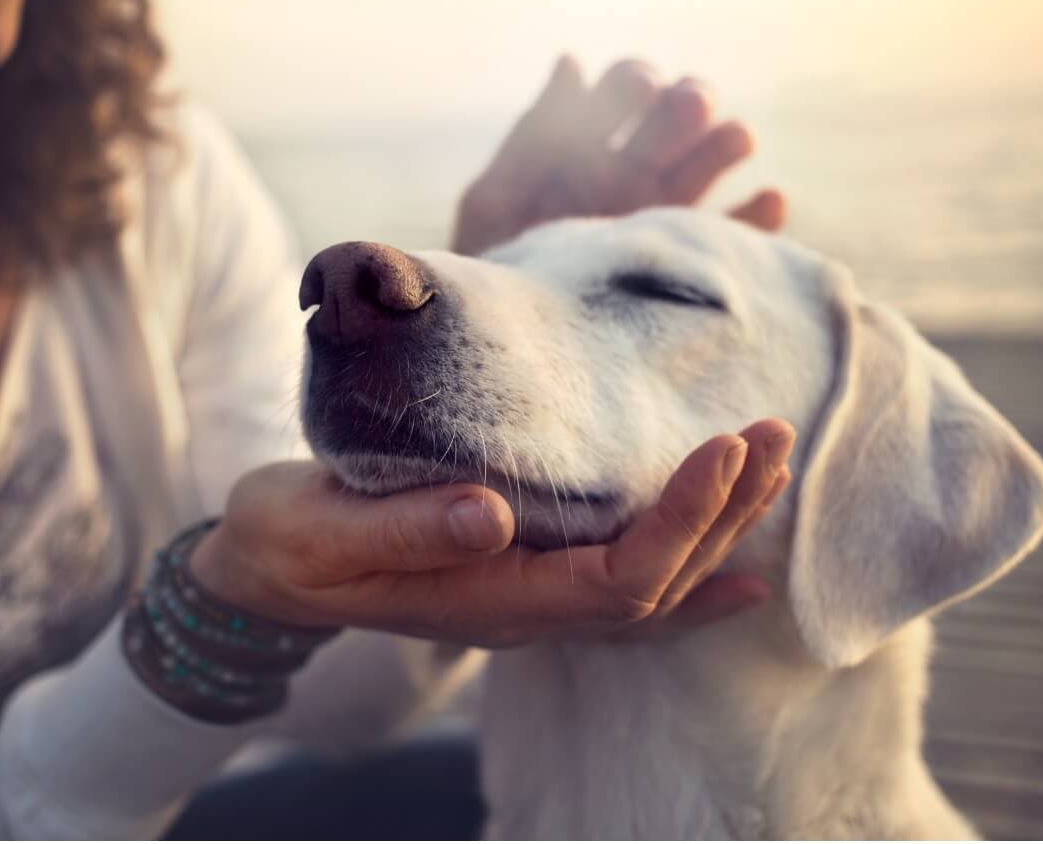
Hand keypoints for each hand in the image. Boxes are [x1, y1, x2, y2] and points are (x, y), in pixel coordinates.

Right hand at [189, 420, 793, 648]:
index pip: (617, 579)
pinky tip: (739, 567)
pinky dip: (690, 573)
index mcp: (489, 601)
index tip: (724, 447)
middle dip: (723, 512)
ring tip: (771, 465)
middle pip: (657, 583)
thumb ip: (404, 530)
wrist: (270, 567)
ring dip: (719, 528)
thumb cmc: (291, 544)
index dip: (681, 520)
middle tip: (772, 434)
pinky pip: (627, 586)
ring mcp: (532, 597)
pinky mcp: (527, 570)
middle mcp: (527, 609)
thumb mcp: (324, 532)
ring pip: (653, 583)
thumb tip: (490, 512)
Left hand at [452, 55, 786, 255]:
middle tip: (690, 107)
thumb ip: (532, 139)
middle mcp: (634, 175)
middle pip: (677, 118)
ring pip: (711, 163)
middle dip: (688, 102)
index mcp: (587, 149)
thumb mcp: (495, 205)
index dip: (636, 82)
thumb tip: (572, 61)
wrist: (515, 352)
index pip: (626, 90)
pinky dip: (759, 217)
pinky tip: (769, 200)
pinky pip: (737, 236)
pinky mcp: (691, 265)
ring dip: (728, 142)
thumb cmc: (493, 276)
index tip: (641, 89)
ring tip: (736, 139)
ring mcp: (666, 218)